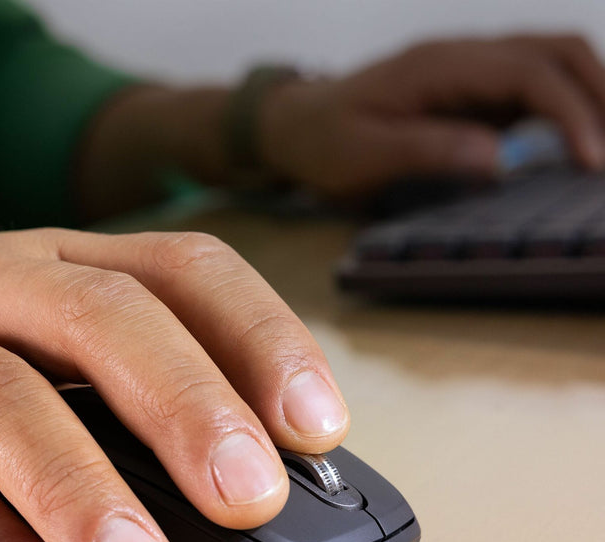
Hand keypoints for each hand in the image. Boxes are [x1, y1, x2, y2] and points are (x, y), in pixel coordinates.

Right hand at [0, 228, 348, 541]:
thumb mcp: (59, 339)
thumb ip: (143, 393)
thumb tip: (256, 478)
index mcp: (73, 265)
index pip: (186, 270)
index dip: (262, 338)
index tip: (319, 427)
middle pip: (104, 323)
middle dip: (188, 409)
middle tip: (251, 498)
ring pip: (1, 400)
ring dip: (80, 491)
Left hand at [259, 34, 604, 196]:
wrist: (297, 125)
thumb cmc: (325, 142)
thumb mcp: (366, 154)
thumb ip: (430, 151)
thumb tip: (501, 160)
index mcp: (440, 66)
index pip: (529, 72)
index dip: (571, 111)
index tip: (593, 159)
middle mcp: (463, 57)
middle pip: (556, 51)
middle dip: (600, 94)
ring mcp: (469, 71)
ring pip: (551, 63)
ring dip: (589, 97)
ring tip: (604, 148)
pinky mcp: (469, 92)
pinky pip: (530, 89)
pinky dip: (563, 110)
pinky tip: (575, 143)